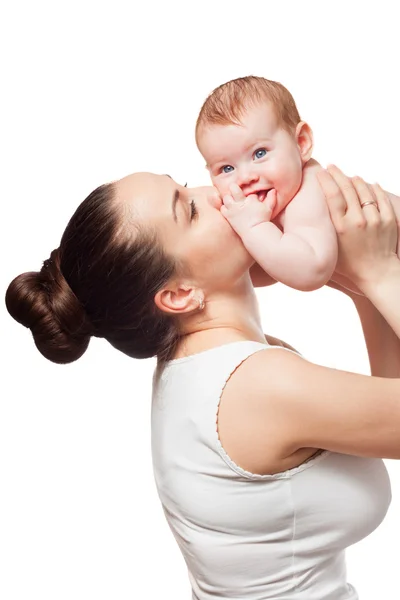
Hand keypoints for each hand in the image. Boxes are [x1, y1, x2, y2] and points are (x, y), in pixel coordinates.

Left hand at [220, 183, 276, 236]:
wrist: (254, 234)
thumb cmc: (262, 221)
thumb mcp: (269, 209)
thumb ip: (271, 198)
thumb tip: (273, 190)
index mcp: (251, 199)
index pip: (248, 190)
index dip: (248, 193)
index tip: (251, 198)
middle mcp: (241, 203)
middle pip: (233, 187)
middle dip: (234, 188)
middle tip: (237, 193)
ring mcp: (233, 209)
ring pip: (226, 197)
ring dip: (229, 199)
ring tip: (233, 203)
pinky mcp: (228, 216)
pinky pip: (222, 208)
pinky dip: (225, 208)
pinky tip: (230, 210)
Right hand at [317, 165, 397, 292]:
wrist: (378, 274)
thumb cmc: (350, 265)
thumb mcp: (331, 249)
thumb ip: (324, 231)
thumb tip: (312, 215)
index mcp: (342, 228)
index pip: (333, 196)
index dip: (326, 180)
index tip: (321, 172)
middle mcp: (358, 221)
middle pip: (347, 189)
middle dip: (338, 174)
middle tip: (331, 166)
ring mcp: (376, 219)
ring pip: (365, 190)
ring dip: (355, 180)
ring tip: (349, 176)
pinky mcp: (388, 220)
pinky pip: (381, 197)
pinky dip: (374, 188)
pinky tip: (369, 184)